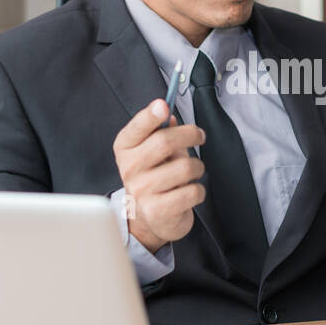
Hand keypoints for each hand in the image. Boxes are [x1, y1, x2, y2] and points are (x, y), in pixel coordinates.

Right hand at [113, 98, 205, 252]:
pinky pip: (193, 191)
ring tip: (191, 172)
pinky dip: (198, 190)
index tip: (163, 105)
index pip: (138, 127)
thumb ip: (160, 133)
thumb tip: (169, 117)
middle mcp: (130, 168)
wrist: (147, 219)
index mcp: (125, 148)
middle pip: (165, 142)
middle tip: (200, 136)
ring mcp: (142, 191)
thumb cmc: (152, 178)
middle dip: (190, 135)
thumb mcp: (150, 152)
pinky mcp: (157, 211)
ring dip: (197, 167)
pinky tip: (188, 192)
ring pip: (185, 167)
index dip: (151, 115)